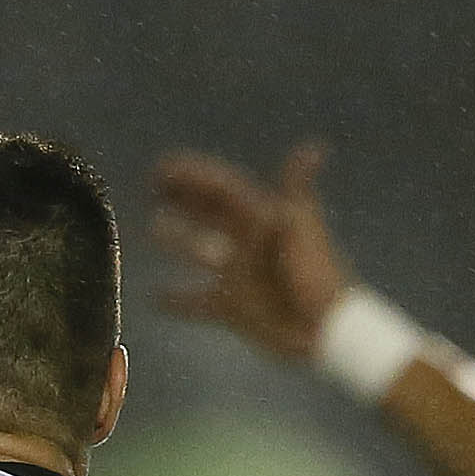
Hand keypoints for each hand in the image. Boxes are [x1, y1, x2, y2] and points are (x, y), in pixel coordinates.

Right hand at [149, 142, 353, 364]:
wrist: (322, 328)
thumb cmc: (314, 273)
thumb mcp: (302, 225)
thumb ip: (295, 188)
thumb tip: (315, 148)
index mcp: (261, 219)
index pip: (222, 190)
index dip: (194, 177)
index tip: (162, 169)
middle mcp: (246, 244)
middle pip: (210, 215)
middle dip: (183, 200)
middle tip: (152, 188)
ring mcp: (238, 276)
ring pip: (200, 253)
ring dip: (177, 241)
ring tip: (152, 228)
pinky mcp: (233, 309)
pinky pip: (198, 303)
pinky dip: (176, 301)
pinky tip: (153, 297)